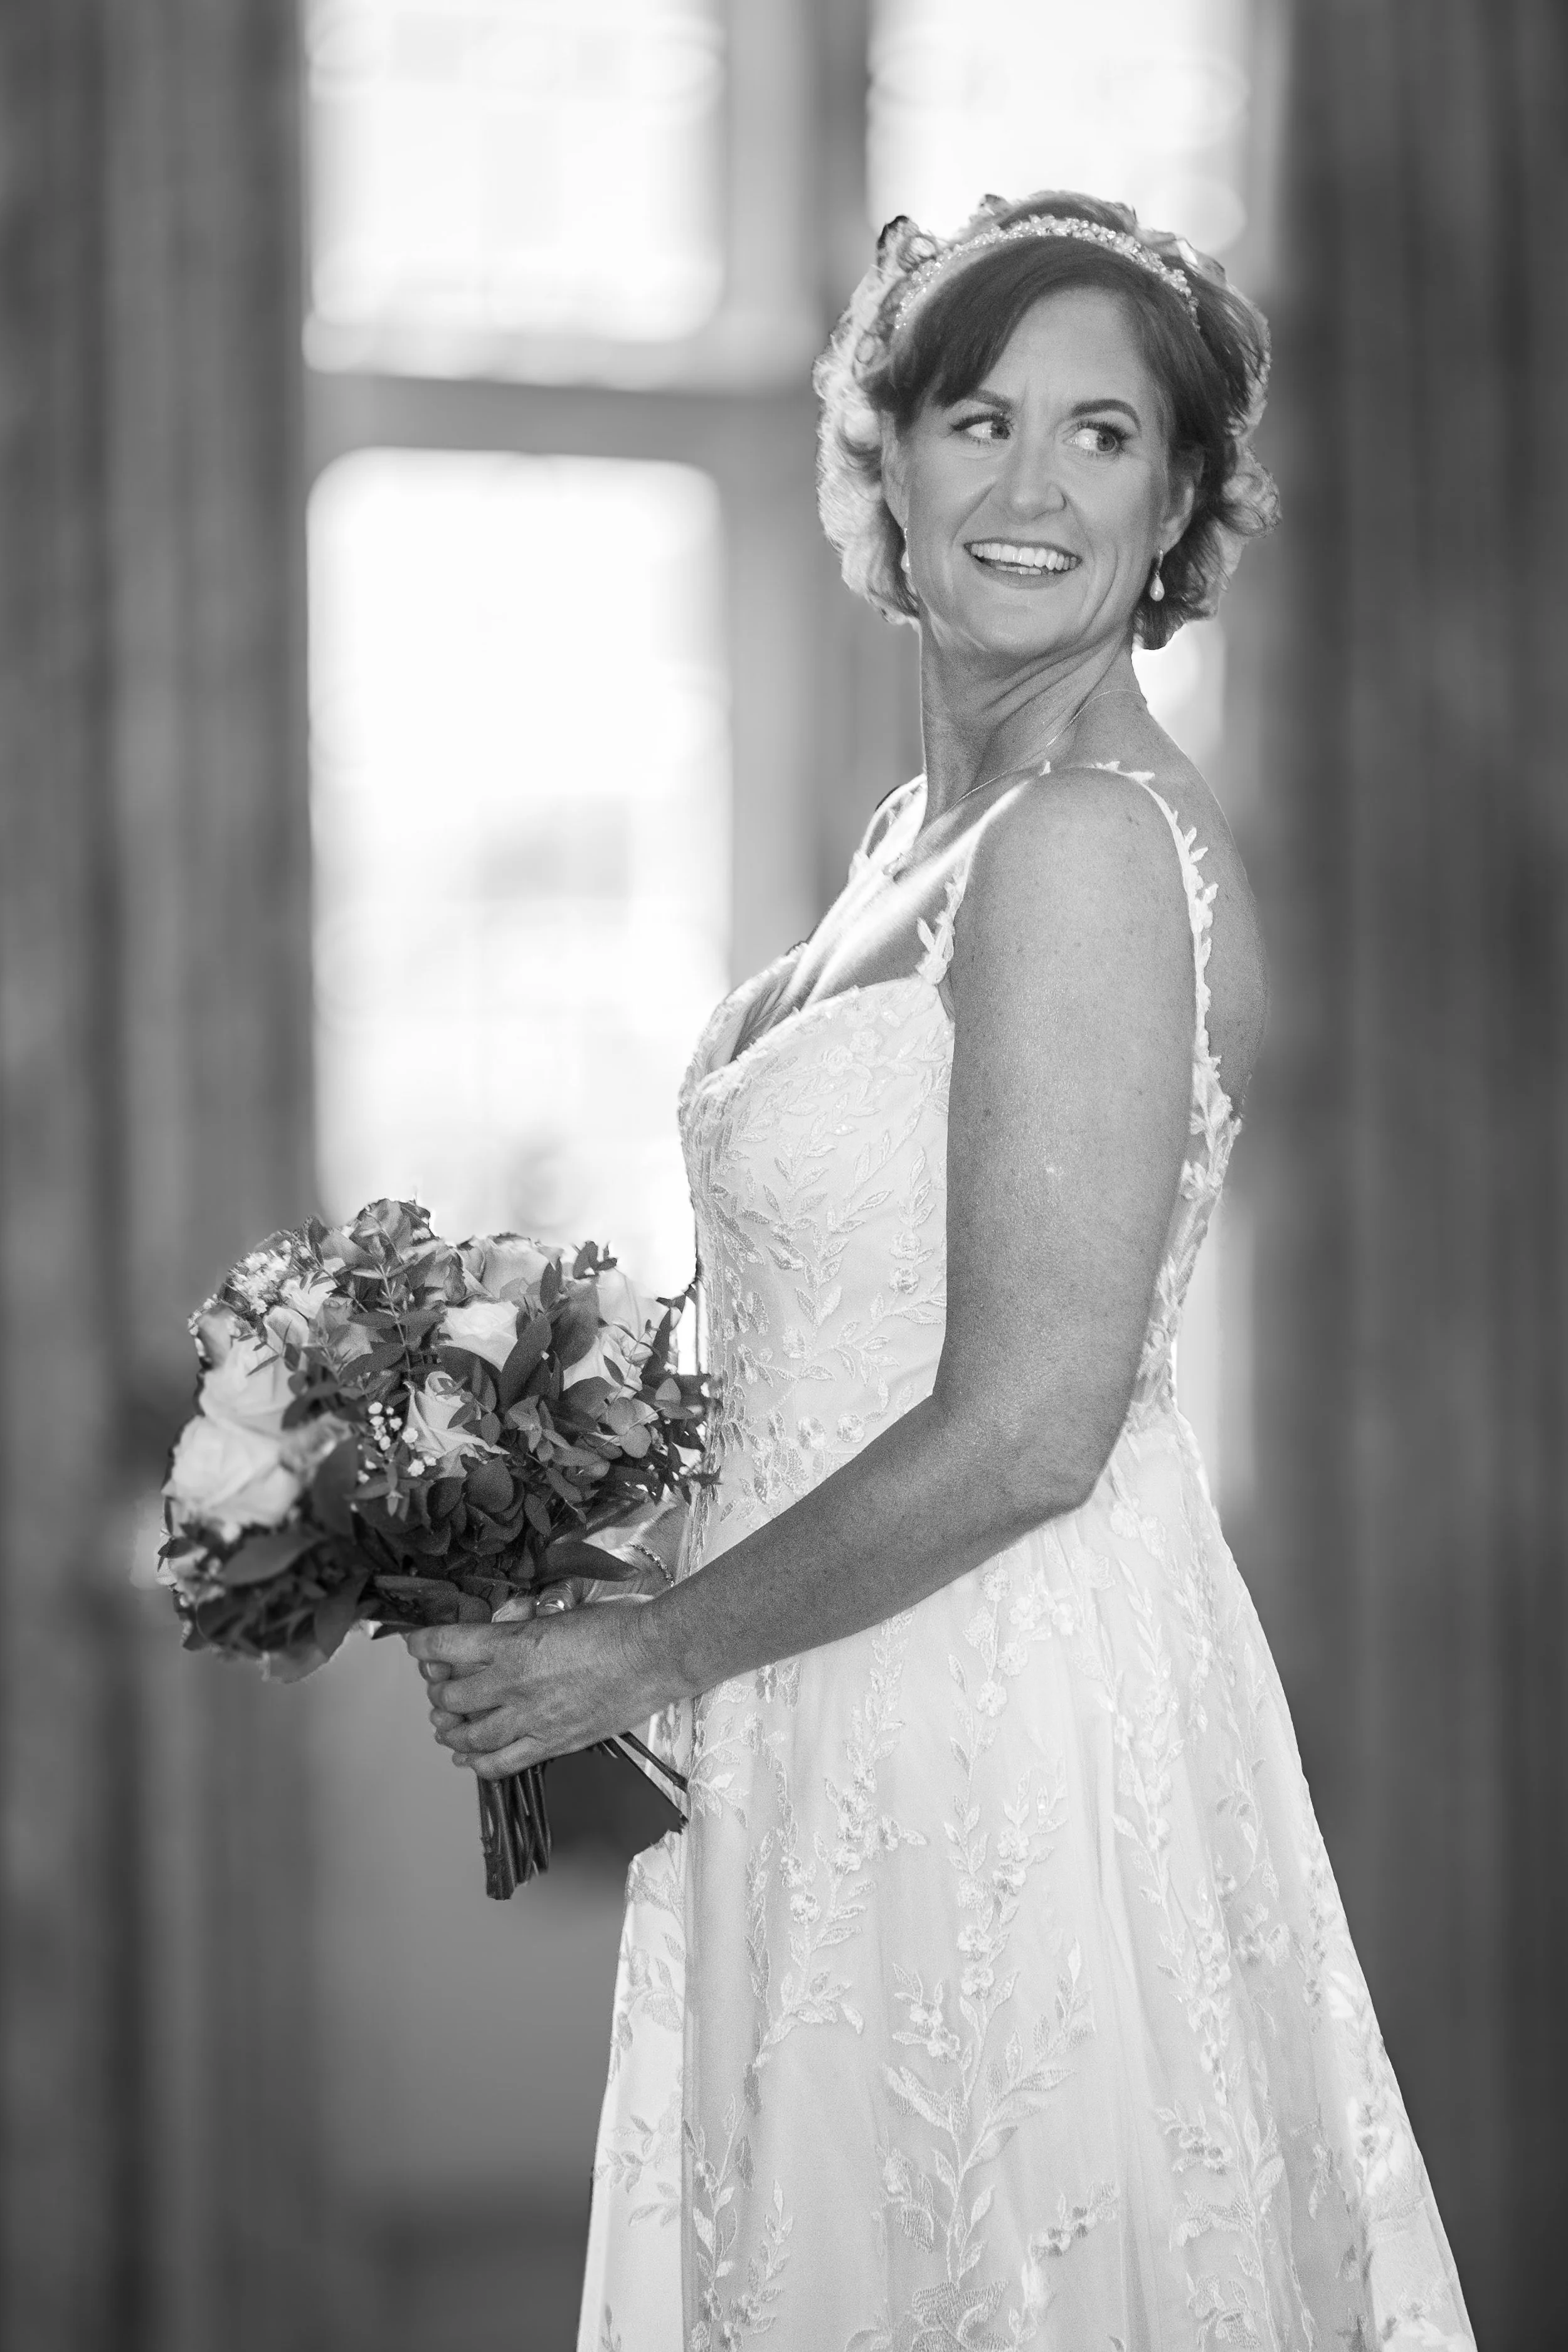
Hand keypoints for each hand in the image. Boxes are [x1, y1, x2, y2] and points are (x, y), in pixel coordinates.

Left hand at [405, 1593, 656, 1778]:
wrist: (658, 1655)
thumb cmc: (621, 1623)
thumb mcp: (566, 1607)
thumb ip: (530, 1619)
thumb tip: (514, 1620)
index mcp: (513, 1642)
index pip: (446, 1645)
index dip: (423, 1645)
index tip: (417, 1645)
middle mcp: (513, 1682)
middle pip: (450, 1696)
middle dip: (437, 1691)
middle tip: (439, 1687)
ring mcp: (531, 1718)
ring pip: (469, 1734)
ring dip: (450, 1729)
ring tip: (445, 1724)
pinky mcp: (552, 1743)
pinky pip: (501, 1763)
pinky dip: (476, 1761)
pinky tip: (467, 1756)